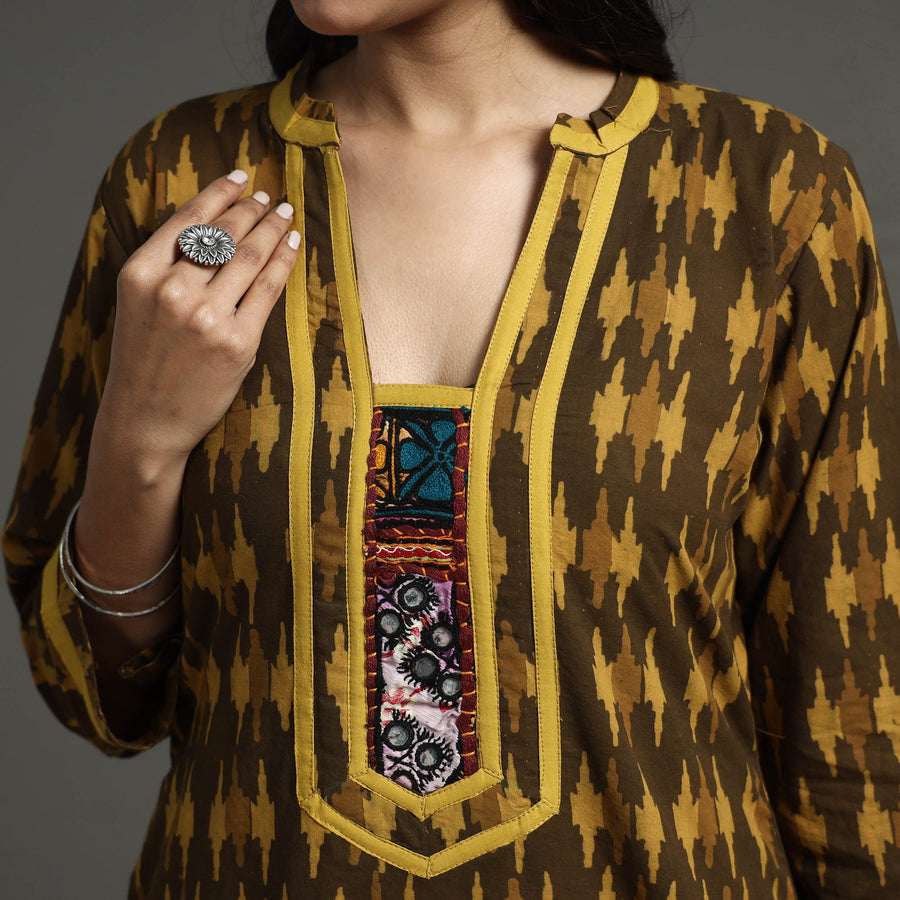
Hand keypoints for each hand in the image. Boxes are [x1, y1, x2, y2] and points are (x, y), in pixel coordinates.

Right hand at [97, 170, 299, 467]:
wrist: (146, 419)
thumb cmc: (144, 359)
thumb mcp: (139, 303)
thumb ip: (167, 264)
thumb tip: (216, 224)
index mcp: (140, 274)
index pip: (189, 219)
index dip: (220, 193)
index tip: (240, 178)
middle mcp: (172, 291)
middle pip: (224, 234)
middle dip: (252, 209)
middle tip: (270, 197)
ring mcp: (207, 318)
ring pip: (250, 257)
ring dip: (273, 228)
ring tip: (284, 214)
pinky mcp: (238, 343)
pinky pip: (269, 290)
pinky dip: (284, 262)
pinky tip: (292, 246)